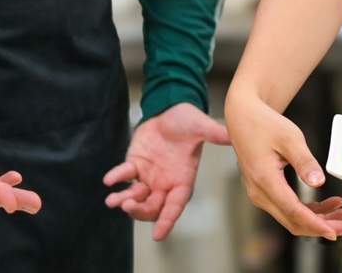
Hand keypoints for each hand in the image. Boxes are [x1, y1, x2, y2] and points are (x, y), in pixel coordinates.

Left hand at [101, 102, 230, 240]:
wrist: (171, 106)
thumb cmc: (188, 119)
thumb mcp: (200, 126)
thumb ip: (214, 133)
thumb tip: (232, 135)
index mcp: (183, 180)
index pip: (175, 206)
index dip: (167, 221)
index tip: (158, 236)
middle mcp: (165, 183)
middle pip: (152, 208)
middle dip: (140, 212)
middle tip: (128, 206)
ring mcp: (149, 175)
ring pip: (136, 197)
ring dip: (125, 201)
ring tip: (113, 201)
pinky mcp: (135, 164)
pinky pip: (124, 175)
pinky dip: (117, 178)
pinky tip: (109, 180)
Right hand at [224, 90, 341, 240]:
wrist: (244, 117)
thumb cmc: (265, 124)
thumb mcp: (290, 138)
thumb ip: (304, 162)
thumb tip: (318, 183)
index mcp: (264, 180)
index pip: (293, 212)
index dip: (316, 224)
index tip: (336, 231)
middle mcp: (259, 193)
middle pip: (293, 221)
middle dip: (322, 226)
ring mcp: (261, 194)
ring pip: (292, 217)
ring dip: (318, 219)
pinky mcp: (266, 191)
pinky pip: (288, 208)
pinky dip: (309, 210)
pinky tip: (328, 204)